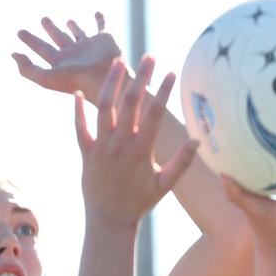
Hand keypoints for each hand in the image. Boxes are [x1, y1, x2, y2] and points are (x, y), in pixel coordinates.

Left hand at [14, 13, 121, 103]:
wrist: (104, 80)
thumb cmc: (76, 81)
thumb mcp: (46, 78)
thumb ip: (28, 69)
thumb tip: (13, 54)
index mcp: (60, 63)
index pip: (41, 49)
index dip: (29, 41)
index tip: (19, 32)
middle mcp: (73, 54)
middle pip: (58, 39)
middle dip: (50, 29)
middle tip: (42, 19)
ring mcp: (88, 47)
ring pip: (78, 34)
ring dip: (73, 27)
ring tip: (68, 21)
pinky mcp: (103, 39)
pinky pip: (101, 26)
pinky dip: (100, 19)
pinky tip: (97, 13)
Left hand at [75, 55, 196, 225]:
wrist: (109, 220)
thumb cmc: (139, 202)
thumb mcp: (164, 185)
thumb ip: (181, 163)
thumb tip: (197, 140)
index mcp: (142, 151)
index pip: (155, 113)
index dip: (164, 90)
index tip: (171, 72)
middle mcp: (120, 145)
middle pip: (130, 102)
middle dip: (141, 77)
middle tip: (149, 56)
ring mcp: (101, 148)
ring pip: (103, 108)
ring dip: (110, 82)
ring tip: (117, 61)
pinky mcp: (86, 153)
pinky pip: (80, 128)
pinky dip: (78, 110)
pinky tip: (77, 93)